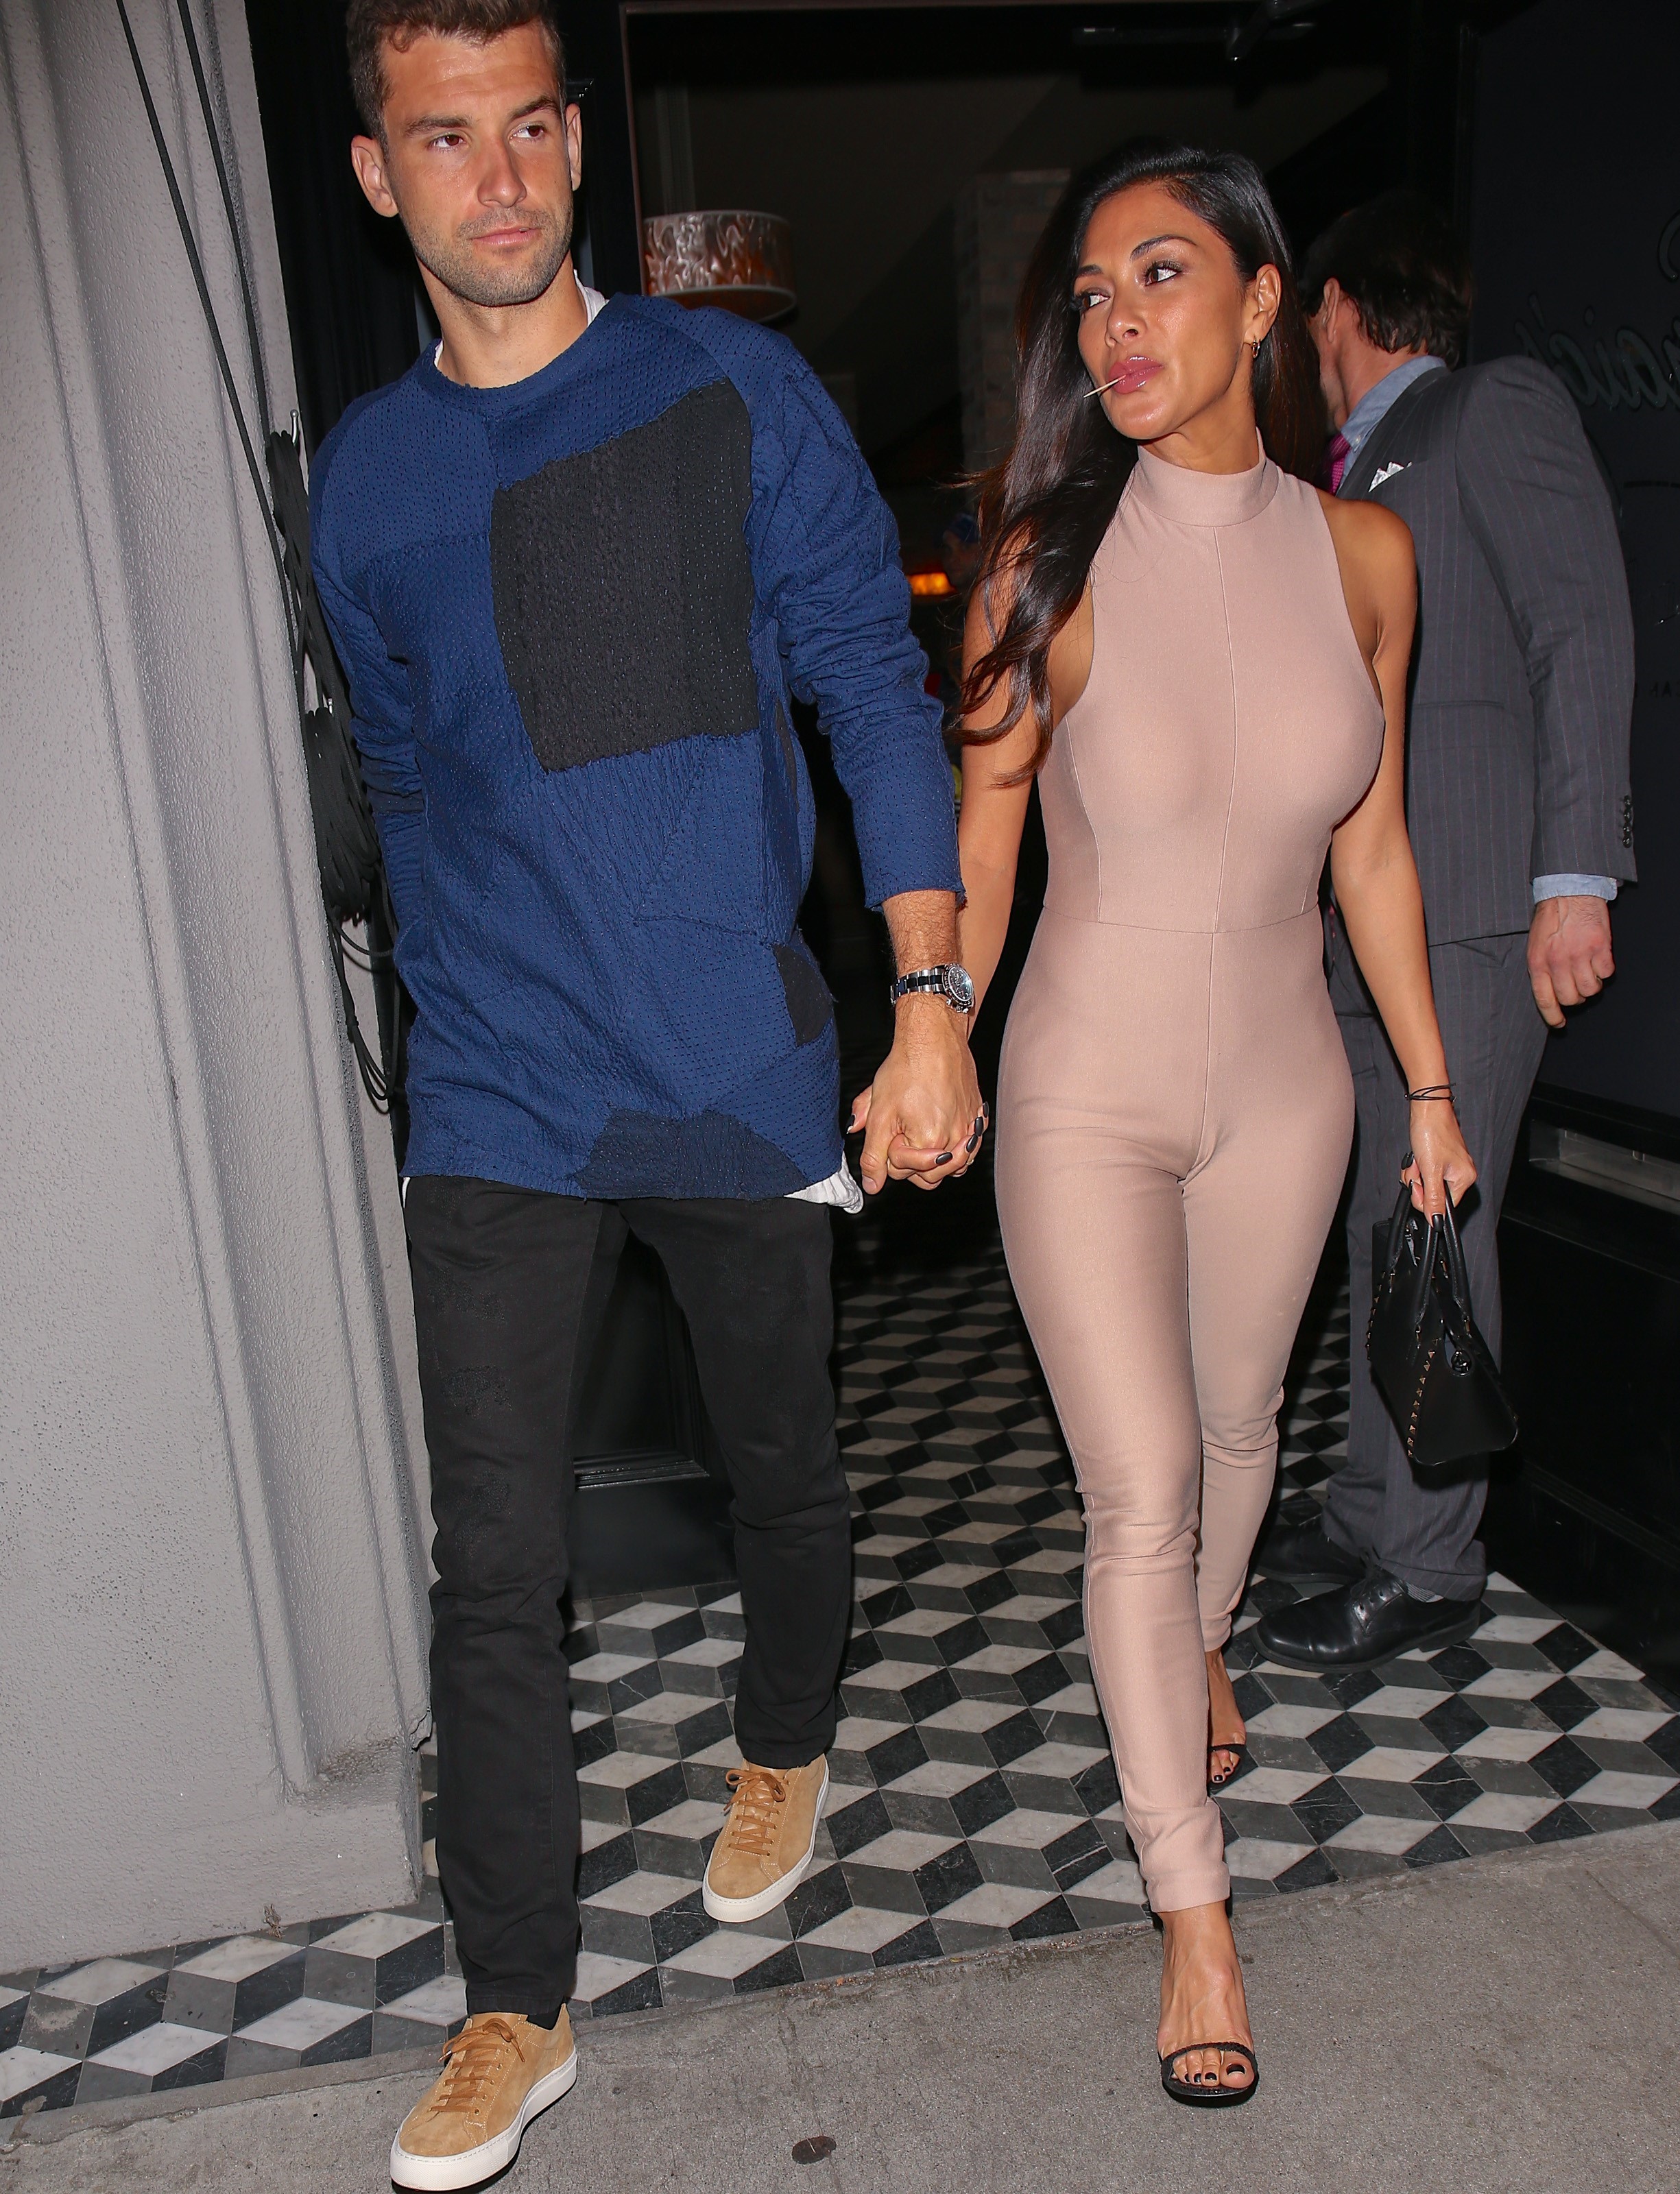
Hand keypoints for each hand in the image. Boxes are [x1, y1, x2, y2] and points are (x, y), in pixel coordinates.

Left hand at [849, 998, 984, 1193]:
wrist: (933, 1037)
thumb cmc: (908, 1067)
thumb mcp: (880, 1114)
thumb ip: (874, 1155)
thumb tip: (872, 1185)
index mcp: (930, 1140)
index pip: (904, 1171)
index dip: (889, 1153)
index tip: (889, 1130)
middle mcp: (956, 1139)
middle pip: (930, 1177)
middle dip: (910, 1161)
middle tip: (901, 1133)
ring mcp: (970, 1129)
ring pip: (952, 1166)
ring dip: (933, 1159)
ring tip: (919, 1134)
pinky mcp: (977, 1118)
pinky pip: (968, 1148)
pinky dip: (954, 1147)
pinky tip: (941, 1131)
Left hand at [1401, 1100, 1476, 1217]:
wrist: (1427, 1108)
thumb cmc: (1431, 1132)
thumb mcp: (1430, 1170)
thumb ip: (1433, 1198)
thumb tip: (1437, 1220)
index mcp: (1464, 1178)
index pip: (1443, 1206)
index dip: (1425, 1199)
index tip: (1417, 1185)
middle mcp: (1461, 1173)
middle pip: (1434, 1194)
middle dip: (1419, 1183)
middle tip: (1417, 1168)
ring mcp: (1451, 1165)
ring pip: (1427, 1182)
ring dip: (1417, 1173)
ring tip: (1417, 1159)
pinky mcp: (1441, 1157)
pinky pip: (1426, 1171)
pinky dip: (1418, 1165)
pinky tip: (1417, 1156)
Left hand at [1528, 895, 1613, 1028]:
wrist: (1569, 892)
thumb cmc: (1550, 919)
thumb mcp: (1535, 945)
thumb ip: (1541, 969)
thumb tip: (1549, 995)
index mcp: (1538, 963)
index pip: (1544, 1000)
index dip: (1553, 1016)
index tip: (1559, 1023)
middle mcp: (1558, 962)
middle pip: (1571, 998)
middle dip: (1575, 997)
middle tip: (1576, 986)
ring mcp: (1580, 955)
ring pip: (1591, 989)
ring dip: (1591, 984)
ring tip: (1587, 969)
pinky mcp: (1599, 947)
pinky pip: (1606, 973)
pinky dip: (1604, 969)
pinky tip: (1598, 958)